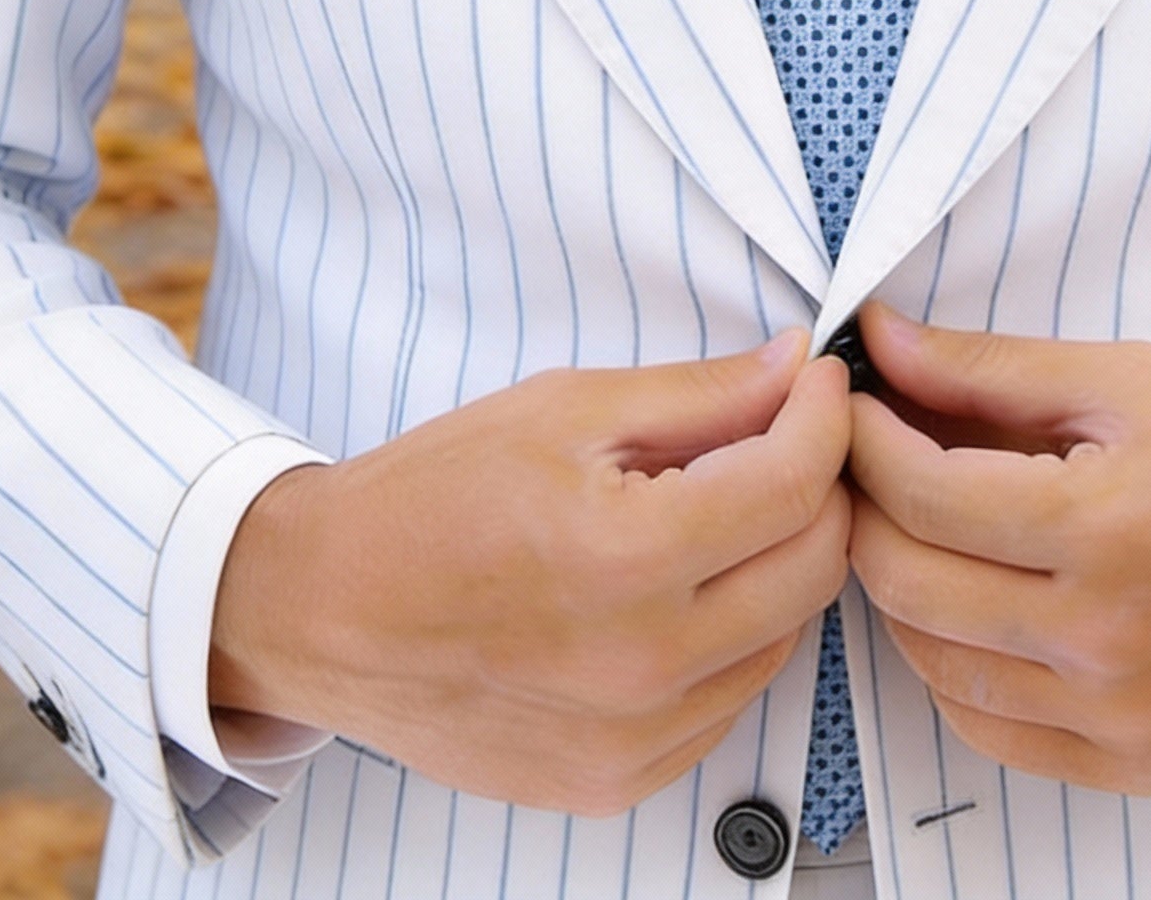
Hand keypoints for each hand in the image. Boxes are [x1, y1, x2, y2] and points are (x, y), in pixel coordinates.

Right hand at [210, 333, 851, 815]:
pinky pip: (732, 699)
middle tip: (784, 436)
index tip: (818, 382)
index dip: (825, 416)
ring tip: (722, 509)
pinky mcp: (619, 781)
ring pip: (786, 636)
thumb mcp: (564, 409)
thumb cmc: (429, 500)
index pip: (794, 484)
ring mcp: (633, 739)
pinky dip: (735, 634)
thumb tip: (793, 369)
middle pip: (815, 567)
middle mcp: (640, 666)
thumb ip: (699, 394)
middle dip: (820, 485)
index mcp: (624, 560)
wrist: (326, 609)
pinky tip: (682, 586)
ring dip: (780, 562)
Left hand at [845, 304, 1150, 795]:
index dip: (864, 440)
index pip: (922, 494)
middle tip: (869, 461)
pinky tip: (967, 606)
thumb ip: (989, 367)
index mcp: (1106, 527)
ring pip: (932, 663)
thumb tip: (881, 340)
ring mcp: (1117, 715)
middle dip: (864, 508)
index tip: (853, 405)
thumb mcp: (1127, 379)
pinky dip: (953, 666)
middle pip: (907, 582)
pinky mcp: (1132, 762)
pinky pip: (989, 729)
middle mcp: (1105, 637)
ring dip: (900, 587)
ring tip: (916, 526)